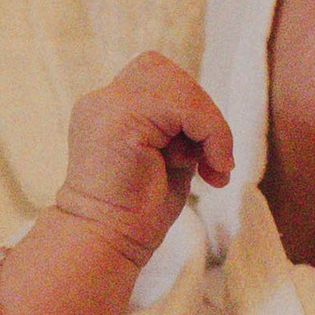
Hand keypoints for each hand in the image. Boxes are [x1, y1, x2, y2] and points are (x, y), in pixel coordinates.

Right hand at [51, 51, 232, 272]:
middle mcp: (102, 100)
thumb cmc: (137, 212)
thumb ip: (180, 127)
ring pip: (178, 85)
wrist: (108, 243)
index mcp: (108, 108)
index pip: (156, 77)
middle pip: (165, 71)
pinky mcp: (120, 117)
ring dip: (209, 125)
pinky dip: (210, 134)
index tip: (202, 157)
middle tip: (212, 161)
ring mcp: (106, 104)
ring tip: (212, 167)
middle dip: (199, 111)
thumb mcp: (167, 156)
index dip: (187, 108)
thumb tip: (210, 114)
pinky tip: (210, 170)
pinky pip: (184, 106)